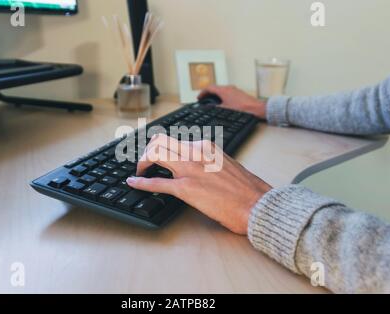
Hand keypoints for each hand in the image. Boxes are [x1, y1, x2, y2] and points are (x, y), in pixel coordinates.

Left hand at [126, 134, 271, 234]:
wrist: (256, 204)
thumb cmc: (246, 189)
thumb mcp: (226, 164)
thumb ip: (208, 160)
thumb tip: (196, 165)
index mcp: (206, 146)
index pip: (175, 139)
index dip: (161, 146)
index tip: (156, 153)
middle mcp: (196, 152)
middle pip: (160, 142)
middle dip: (148, 151)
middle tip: (145, 163)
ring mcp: (190, 169)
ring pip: (155, 155)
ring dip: (142, 162)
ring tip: (140, 171)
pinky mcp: (186, 188)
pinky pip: (156, 182)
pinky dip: (141, 182)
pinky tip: (133, 183)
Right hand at [198, 85, 266, 119]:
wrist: (256, 109)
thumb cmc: (242, 109)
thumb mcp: (225, 109)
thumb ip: (215, 108)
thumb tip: (209, 108)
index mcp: (224, 90)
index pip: (209, 88)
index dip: (202, 93)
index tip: (199, 98)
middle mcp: (229, 88)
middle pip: (215, 88)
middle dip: (208, 94)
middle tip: (204, 100)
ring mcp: (235, 90)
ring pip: (221, 90)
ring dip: (215, 95)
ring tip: (212, 103)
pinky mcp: (239, 93)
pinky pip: (227, 93)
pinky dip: (222, 96)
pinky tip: (222, 104)